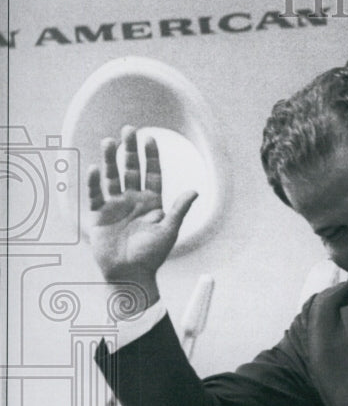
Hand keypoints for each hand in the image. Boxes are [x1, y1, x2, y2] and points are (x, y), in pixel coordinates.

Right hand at [87, 126, 197, 303]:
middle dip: (130, 151)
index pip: (152, 174)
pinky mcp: (100, 216)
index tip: (149, 137)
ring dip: (110, 160)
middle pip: (131, 170)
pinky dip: (94, 182)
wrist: (130, 275)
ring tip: (109, 141)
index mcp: (152, 203)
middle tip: (128, 130)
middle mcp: (134, 201)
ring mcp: (116, 207)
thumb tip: (195, 191)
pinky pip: (96, 195)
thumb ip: (179, 210)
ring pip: (112, 178)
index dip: (151, 156)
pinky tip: (95, 168)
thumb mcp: (169, 231)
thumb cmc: (152, 256)